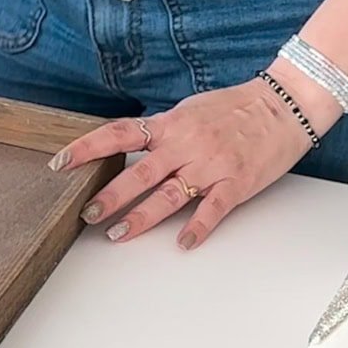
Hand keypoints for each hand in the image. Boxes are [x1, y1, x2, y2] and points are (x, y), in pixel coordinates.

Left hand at [51, 73, 335, 249]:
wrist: (287, 104)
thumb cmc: (235, 108)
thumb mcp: (188, 111)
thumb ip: (158, 132)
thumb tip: (124, 146)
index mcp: (169, 126)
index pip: (118, 134)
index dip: (86, 148)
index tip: (60, 163)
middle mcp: (185, 145)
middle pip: (139, 173)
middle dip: (110, 196)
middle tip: (87, 214)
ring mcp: (211, 166)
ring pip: (169, 195)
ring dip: (141, 217)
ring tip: (117, 234)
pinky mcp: (236, 184)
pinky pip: (213, 209)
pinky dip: (197, 227)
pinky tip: (182, 243)